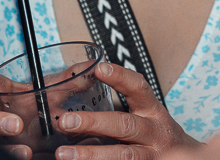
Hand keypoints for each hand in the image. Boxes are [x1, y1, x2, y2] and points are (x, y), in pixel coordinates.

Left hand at [49, 61, 197, 158]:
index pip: (139, 89)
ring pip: (122, 155)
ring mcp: (151, 155)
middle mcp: (155, 132)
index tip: (98, 69)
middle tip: (65, 121)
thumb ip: (121, 112)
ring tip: (63, 153)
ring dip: (90, 154)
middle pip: (125, 125)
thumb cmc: (157, 136)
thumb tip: (81, 97)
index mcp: (153, 112)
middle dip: (94, 122)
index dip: (121, 77)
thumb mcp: (147, 118)